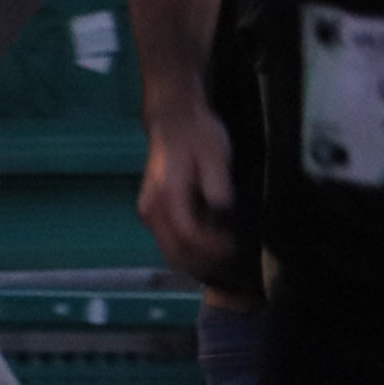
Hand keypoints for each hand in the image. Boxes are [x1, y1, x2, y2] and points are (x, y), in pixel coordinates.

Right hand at [139, 103, 235, 278]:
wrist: (174, 120)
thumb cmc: (199, 136)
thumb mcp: (216, 157)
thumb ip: (219, 187)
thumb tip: (223, 215)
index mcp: (168, 196)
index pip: (189, 237)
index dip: (212, 249)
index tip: (234, 247)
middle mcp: (152, 209)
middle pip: (175, 252)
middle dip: (204, 263)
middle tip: (231, 260)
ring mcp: (149, 212)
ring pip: (169, 250)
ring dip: (195, 260)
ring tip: (223, 256)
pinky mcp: (152, 211)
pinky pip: (168, 240)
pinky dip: (188, 249)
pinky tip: (210, 245)